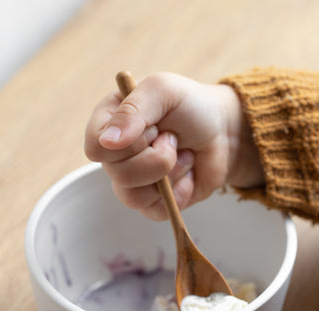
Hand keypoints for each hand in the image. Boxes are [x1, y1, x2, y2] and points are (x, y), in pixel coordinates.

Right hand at [84, 73, 262, 219]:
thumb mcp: (163, 90)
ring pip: (134, 197)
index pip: (95, 147)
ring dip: (170, 174)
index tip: (152, 127)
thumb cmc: (191, 106)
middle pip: (118, 174)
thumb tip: (108, 141)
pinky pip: (156, 211)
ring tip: (182, 155)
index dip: (126, 143)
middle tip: (172, 137)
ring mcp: (133, 182)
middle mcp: (115, 155)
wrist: (223, 131)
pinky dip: (180, 192)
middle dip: (158, 156)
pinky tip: (187, 173)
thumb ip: (133, 110)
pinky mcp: (153, 203)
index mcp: (108, 123)